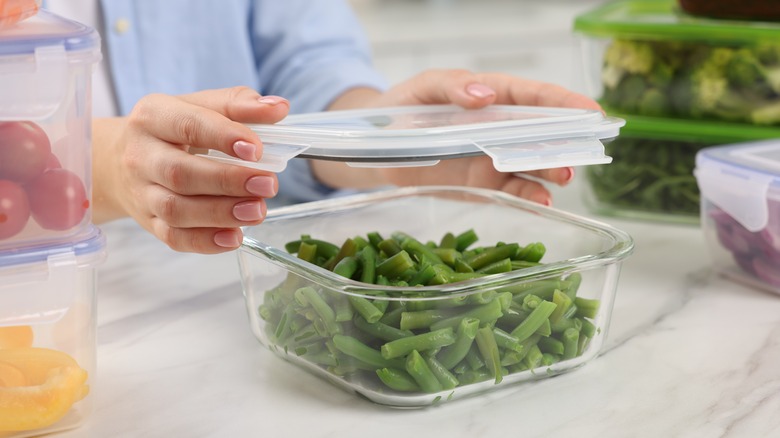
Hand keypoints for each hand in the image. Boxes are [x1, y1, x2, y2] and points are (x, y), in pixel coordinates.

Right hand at [92, 87, 288, 253]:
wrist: (120, 161)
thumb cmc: (172, 131)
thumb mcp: (200, 106)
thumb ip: (239, 104)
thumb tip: (279, 108)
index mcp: (153, 116)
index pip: (189, 125)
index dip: (224, 137)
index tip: (257, 149)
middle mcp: (141, 155)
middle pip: (181, 174)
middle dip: (228, 182)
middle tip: (268, 185)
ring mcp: (142, 193)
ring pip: (176, 210)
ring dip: (221, 214)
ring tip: (258, 210)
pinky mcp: (149, 222)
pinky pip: (174, 238)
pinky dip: (206, 242)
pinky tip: (234, 237)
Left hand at [318, 69, 600, 204]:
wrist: (377, 146)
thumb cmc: (403, 106)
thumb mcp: (424, 87)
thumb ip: (452, 87)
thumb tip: (484, 95)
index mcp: (492, 96)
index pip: (534, 96)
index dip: (565, 102)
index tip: (592, 110)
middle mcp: (501, 128)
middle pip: (543, 132)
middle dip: (567, 139)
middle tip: (584, 149)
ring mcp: (495, 156)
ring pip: (534, 163)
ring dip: (553, 169)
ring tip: (566, 175)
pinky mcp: (485, 182)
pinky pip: (514, 190)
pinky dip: (531, 195)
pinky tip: (543, 201)